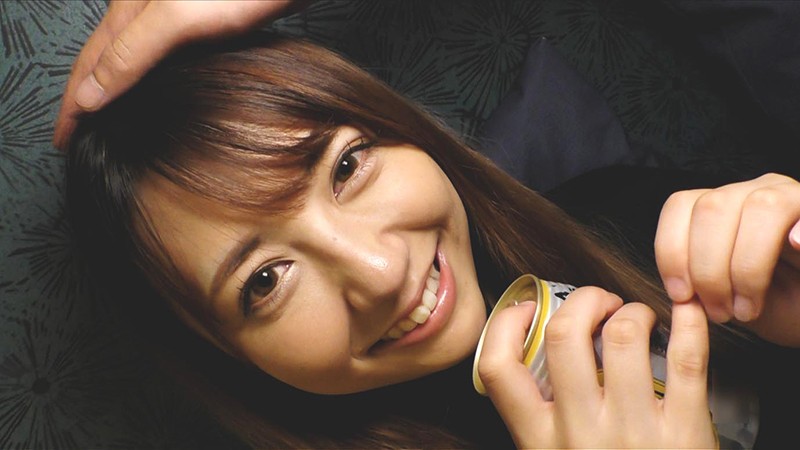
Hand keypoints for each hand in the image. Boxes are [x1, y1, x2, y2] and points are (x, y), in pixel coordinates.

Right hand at [53, 0, 304, 149]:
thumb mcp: (175, 19)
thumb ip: (131, 54)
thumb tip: (89, 96)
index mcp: (128, 10)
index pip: (87, 65)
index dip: (73, 105)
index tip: (64, 139)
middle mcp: (142, 12)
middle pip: (102, 61)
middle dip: (86, 99)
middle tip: (76, 135)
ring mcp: (170, 18)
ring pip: (129, 60)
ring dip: (114, 91)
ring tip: (107, 121)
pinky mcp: (200, 26)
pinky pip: (157, 61)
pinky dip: (145, 83)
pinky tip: (156, 97)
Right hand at [477, 287, 715, 448]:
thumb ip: (540, 422)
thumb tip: (534, 357)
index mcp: (538, 441)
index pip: (498, 367)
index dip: (507, 322)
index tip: (527, 308)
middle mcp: (579, 433)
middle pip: (564, 335)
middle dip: (582, 300)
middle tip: (598, 302)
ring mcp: (632, 432)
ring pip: (623, 336)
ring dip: (632, 311)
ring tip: (639, 319)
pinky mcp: (683, 433)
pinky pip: (686, 361)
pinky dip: (689, 324)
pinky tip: (687, 313)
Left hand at [656, 173, 799, 345]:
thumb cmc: (768, 303)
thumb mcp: (723, 294)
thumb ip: (697, 280)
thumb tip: (680, 290)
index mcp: (719, 205)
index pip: (681, 205)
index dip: (672, 250)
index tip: (681, 295)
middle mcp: (753, 191)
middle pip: (713, 207)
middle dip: (708, 268)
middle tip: (719, 312)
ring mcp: (793, 197)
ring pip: (761, 206)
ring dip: (748, 266)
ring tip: (748, 309)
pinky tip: (796, 245)